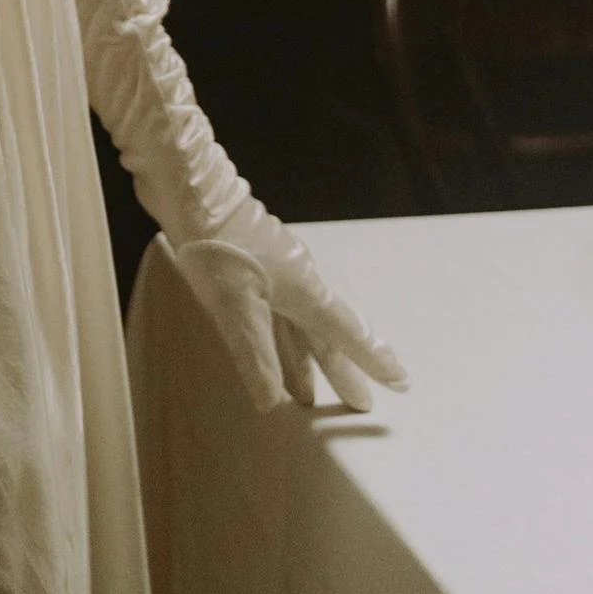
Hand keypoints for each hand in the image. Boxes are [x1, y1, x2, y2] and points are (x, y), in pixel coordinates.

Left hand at [169, 206, 409, 415]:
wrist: (191, 189)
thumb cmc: (217, 246)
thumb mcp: (235, 307)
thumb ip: (256, 354)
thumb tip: (271, 403)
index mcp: (304, 291)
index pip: (346, 334)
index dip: (371, 360)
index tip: (400, 381)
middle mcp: (297, 280)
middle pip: (324, 334)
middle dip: (340, 370)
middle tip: (360, 403)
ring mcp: (274, 270)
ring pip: (297, 325)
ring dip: (303, 360)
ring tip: (305, 395)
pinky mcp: (250, 264)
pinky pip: (275, 313)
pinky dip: (278, 339)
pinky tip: (269, 348)